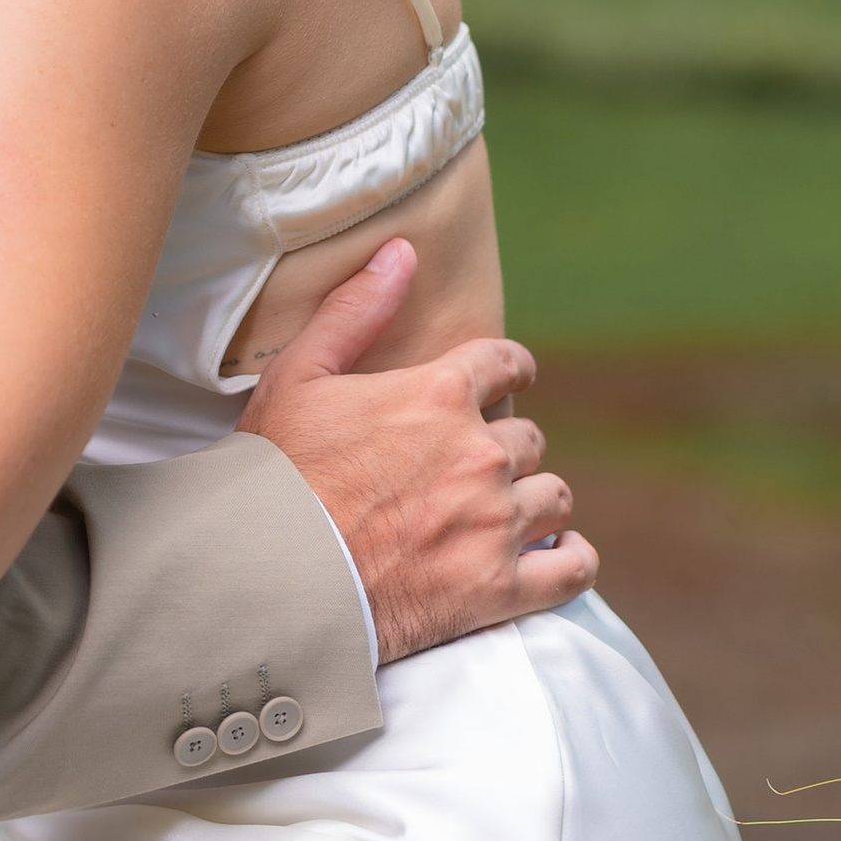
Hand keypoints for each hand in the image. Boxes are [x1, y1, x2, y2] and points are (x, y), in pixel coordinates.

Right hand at [238, 239, 595, 661]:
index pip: (505, 364)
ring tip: (505, 512)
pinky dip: (570, 559)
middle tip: (472, 466)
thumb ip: (356, 310)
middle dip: (504, 447)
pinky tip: (555, 552)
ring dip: (533, 500)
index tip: (507, 380)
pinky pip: (572, 568)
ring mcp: (495, 524)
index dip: (508, 370)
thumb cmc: (274, 474)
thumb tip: (403, 251)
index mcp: (438, 395)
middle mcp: (480, 454)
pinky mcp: (499, 589)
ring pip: (553, 497)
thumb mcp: (299, 376)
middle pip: (528, 438)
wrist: (268, 576)